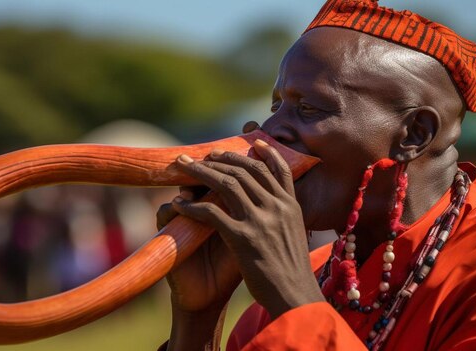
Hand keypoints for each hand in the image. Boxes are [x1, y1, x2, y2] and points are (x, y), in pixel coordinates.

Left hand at [172, 139, 323, 318]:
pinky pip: (211, 213)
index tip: (252, 140)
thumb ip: (285, 215)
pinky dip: (192, 206)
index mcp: (291, 206)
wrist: (294, 298)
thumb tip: (276, 202)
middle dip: (222, 159)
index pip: (277, 169)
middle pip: (246, 171)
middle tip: (205, 155)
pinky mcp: (243, 238)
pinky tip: (179, 204)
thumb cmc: (292, 271)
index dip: (264, 152)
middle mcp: (277, 207)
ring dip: (203, 173)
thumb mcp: (295, 235)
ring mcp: (260, 221)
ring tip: (186, 168)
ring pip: (227, 184)